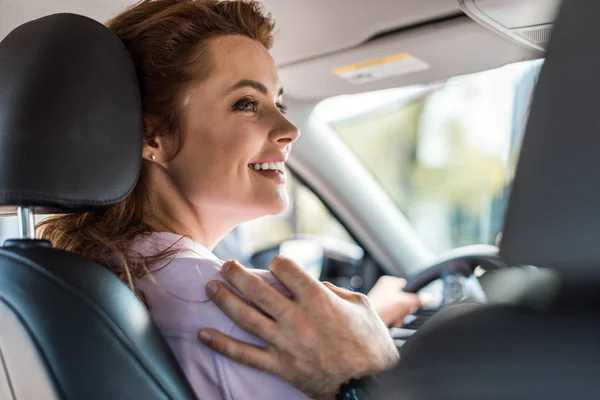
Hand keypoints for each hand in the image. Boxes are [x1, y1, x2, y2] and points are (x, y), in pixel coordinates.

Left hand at [198, 257, 397, 399]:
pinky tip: (204, 334)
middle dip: (237, 273)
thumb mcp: (362, 307)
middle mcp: (297, 317)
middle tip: (224, 265)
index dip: (278, 263)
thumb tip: (317, 285)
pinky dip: (222, 345)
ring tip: (210, 287)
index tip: (275, 265)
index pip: (286, 269)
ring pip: (246, 317)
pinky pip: (245, 354)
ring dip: (224, 300)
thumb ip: (336, 291)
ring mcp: (285, 342)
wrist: (369, 386)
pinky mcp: (280, 366)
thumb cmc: (371, 346)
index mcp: (318, 298)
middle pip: (257, 289)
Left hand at [367, 276, 424, 327]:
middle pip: (404, 299)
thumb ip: (418, 299)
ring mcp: (381, 301)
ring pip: (399, 309)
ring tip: (396, 318)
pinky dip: (394, 320)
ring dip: (400, 316)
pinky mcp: (380, 312)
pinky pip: (393, 316)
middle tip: (402, 312)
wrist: (365, 324)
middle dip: (405, 308)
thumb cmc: (381, 308)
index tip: (412, 303)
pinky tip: (392, 323)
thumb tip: (430, 297)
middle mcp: (384, 289)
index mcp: (388, 282)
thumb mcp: (404, 302)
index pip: (407, 286)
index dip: (412, 295)